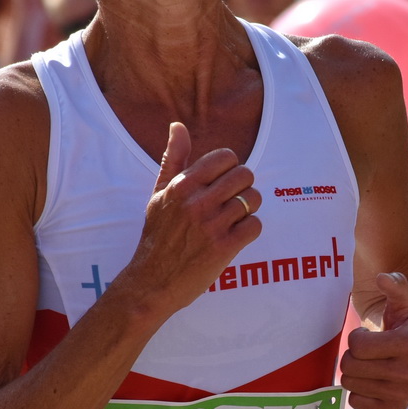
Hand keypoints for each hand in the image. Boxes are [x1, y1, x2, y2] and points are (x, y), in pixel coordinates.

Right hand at [121, 122, 262, 316]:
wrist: (152, 282)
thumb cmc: (157, 237)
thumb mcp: (159, 195)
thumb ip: (173, 159)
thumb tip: (177, 126)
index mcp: (182, 185)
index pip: (226, 157)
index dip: (231, 167)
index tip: (224, 181)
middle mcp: (197, 202)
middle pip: (245, 175)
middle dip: (243, 186)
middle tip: (232, 201)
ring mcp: (212, 225)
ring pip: (253, 199)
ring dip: (249, 208)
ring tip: (235, 218)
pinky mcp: (225, 247)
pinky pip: (255, 225)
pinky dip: (250, 230)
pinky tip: (236, 236)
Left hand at [341, 272, 407, 408]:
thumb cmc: (407, 330)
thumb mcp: (404, 305)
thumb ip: (396, 286)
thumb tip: (383, 277)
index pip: (356, 344)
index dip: (357, 338)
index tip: (371, 337)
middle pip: (350, 366)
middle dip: (353, 357)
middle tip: (368, 354)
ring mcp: (402, 394)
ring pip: (350, 384)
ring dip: (355, 374)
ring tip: (372, 366)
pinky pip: (356, 402)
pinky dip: (360, 392)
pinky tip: (374, 383)